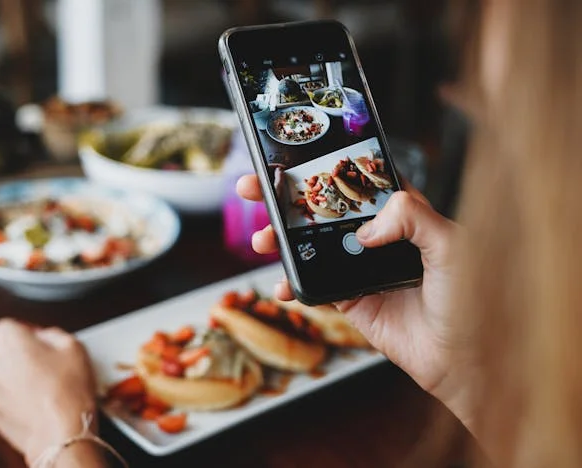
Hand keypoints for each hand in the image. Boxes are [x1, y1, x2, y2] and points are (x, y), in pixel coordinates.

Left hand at [0, 319, 104, 466]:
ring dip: (17, 379)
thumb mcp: (73, 345)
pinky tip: (38, 405)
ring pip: (2, 377)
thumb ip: (52, 333)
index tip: (43, 343)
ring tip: (44, 389)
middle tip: (47, 366)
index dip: (29, 333)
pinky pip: (4, 400)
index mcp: (8, 339)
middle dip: (20, 356)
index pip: (11, 326)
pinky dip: (16, 400)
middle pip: (3, 352)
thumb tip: (45, 337)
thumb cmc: (68, 387)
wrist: (61, 430)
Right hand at [236, 176, 473, 426]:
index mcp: (403, 213)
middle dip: (283, 197)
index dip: (323, 165)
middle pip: (322, 208)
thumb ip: (413, 217)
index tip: (289, 158)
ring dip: (279, 240)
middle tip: (252, 187)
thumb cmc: (473, 300)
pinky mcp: (350, 299)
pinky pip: (312, 286)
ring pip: (309, 244)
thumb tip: (365, 228)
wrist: (464, 360)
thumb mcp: (453, 246)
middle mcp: (378, 236)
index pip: (357, 179)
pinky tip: (280, 286)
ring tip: (261, 240)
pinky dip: (290, 286)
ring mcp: (360, 267)